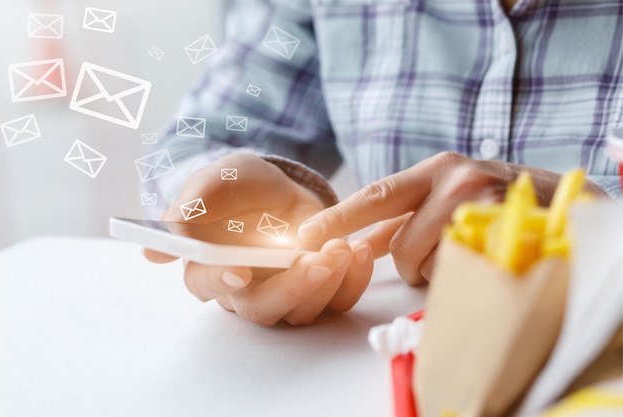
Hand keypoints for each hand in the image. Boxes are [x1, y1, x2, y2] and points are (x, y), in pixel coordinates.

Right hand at [143, 153, 372, 324]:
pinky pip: (337, 299)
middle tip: (319, 258)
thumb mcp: (217, 183)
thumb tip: (153, 251)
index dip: (221, 280)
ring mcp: (284, 293)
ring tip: (345, 247)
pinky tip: (362, 251)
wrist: (279, 189)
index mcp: (210, 267)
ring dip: (327, 282)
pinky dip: (353, 280)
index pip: (207, 284)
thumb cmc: (239, 187)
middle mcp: (245, 289)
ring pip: (302, 310)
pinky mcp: (318, 290)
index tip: (240, 270)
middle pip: (262, 308)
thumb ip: (193, 208)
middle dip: (294, 286)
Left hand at [297, 152, 606, 284]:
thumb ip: (404, 218)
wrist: (568, 208)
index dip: (338, 218)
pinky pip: (456, 275)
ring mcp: (482, 208)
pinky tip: (478, 258)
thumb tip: (357, 244)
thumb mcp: (450, 198)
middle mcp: (457, 179)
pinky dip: (458, 276)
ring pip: (426, 264)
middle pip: (398, 244)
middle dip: (402, 263)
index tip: (305, 236)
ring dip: (435, 271)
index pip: (377, 195)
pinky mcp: (502, 235)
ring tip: (463, 252)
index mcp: (438, 168)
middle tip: (423, 259)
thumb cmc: (499, 206)